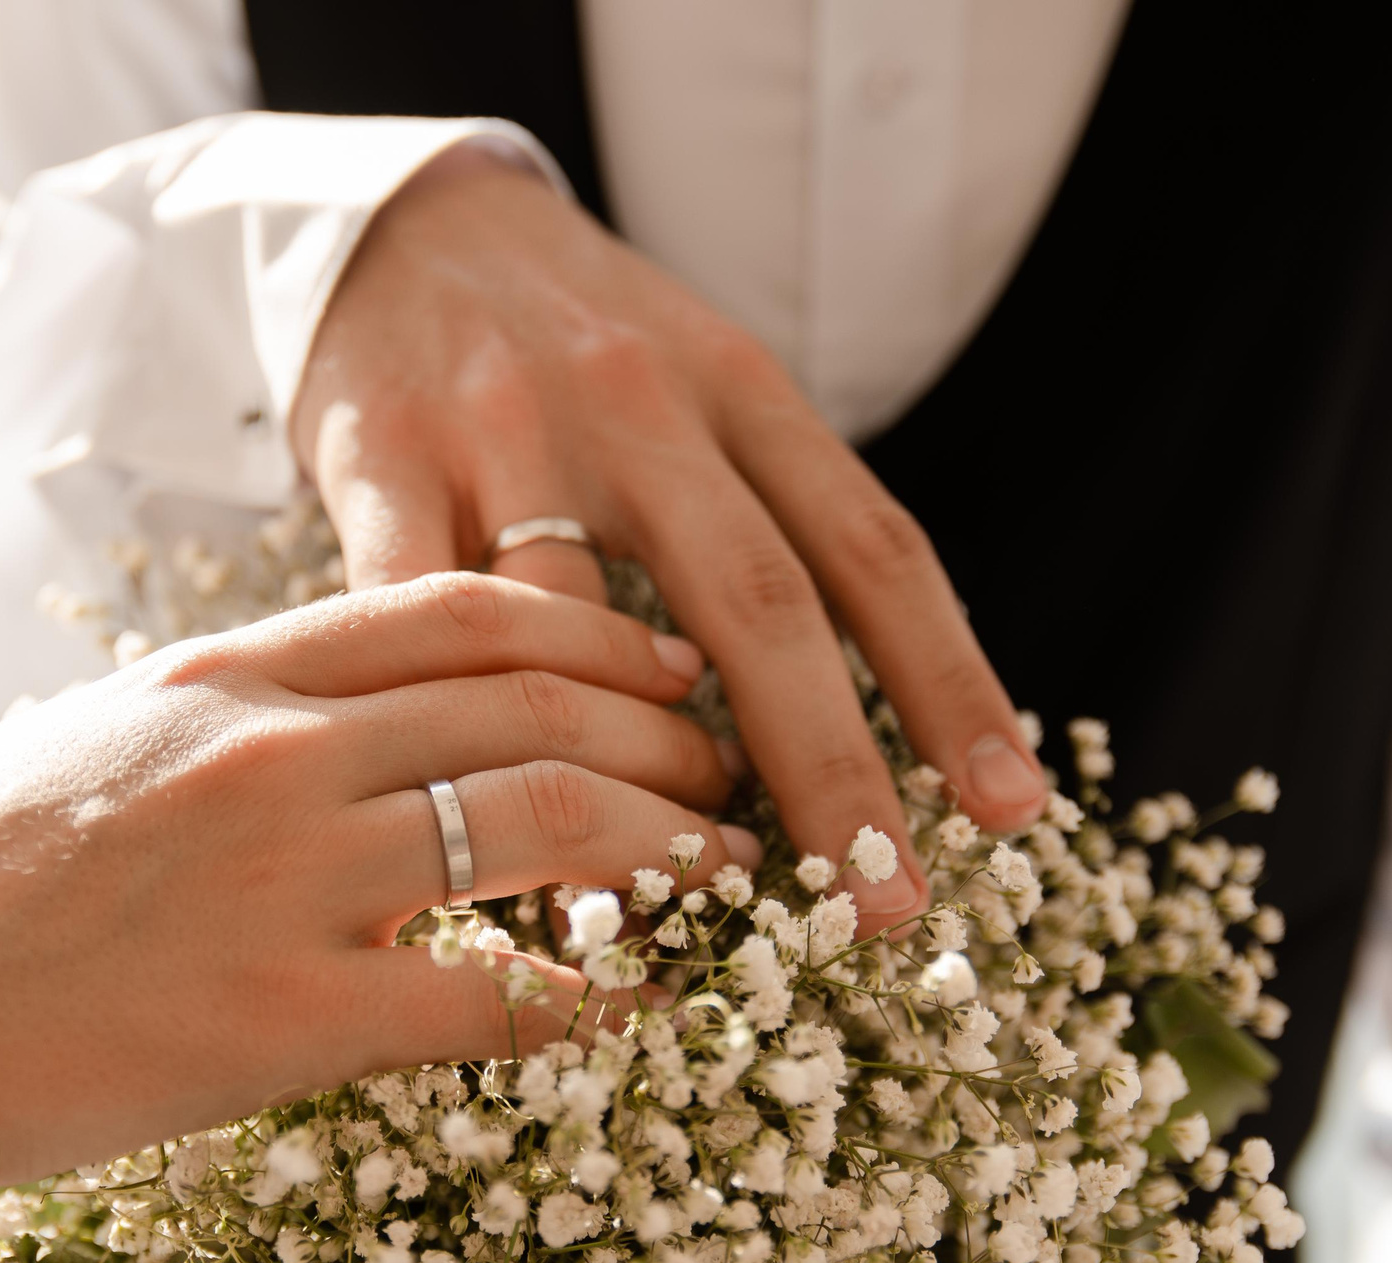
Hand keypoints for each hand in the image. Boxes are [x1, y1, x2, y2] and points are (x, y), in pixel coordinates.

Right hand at [0, 576, 758, 1262]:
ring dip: (673, 842)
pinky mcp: (279, 1018)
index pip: (452, 611)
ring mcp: (280, 877)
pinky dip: (600, 1002)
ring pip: (548, 821)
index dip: (588, 633)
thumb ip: (191, 750)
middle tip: (735, 767)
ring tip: (735, 872)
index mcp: (210, 680)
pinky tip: (659, 1014)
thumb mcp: (58, 770)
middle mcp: (265, 750)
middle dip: (666, 726)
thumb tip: (288, 760)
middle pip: (533, 697)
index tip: (656, 664)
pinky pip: (496, 998)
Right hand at [294, 143, 1047, 933]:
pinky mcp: (379, 460)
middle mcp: (641, 406)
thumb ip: (775, 524)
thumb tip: (881, 719)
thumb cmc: (575, 349)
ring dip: (626, 775)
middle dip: (832, 767)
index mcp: (742, 392)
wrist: (399, 229)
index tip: (1012, 809)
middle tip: (884, 903)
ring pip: (578, 631)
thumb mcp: (701, 390)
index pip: (873, 547)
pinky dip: (457, 739)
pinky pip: (419, 623)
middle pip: (759, 601)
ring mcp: (506, 431)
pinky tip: (487, 850)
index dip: (952, 681)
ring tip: (669, 905)